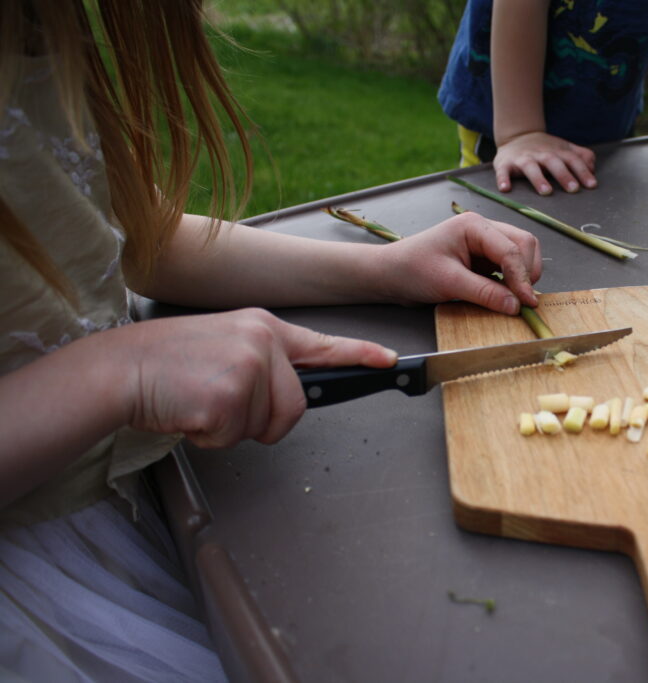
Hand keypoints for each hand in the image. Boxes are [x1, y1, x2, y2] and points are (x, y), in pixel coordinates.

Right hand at [124, 309, 396, 447]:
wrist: (120, 368)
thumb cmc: (168, 362)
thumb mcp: (224, 345)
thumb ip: (263, 362)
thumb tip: (289, 391)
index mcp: (263, 327)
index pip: (321, 344)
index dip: (359, 354)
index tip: (388, 359)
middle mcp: (262, 341)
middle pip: (295, 408)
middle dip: (262, 422)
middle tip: (221, 404)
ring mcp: (248, 366)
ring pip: (267, 426)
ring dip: (232, 428)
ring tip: (200, 401)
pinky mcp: (229, 395)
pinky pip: (236, 437)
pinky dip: (210, 437)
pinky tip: (189, 410)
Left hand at [377, 212, 541, 314]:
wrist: (391, 275)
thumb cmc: (412, 270)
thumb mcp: (448, 282)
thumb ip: (485, 293)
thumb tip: (516, 306)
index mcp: (475, 226)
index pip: (512, 249)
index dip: (522, 277)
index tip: (527, 303)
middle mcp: (484, 230)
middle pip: (524, 245)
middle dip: (527, 272)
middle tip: (522, 301)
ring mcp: (485, 243)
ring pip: (521, 254)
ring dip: (522, 276)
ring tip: (514, 298)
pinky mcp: (483, 259)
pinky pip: (508, 267)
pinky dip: (512, 281)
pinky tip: (504, 296)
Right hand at [493, 131, 596, 194]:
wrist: (517, 136)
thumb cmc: (545, 149)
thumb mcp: (565, 148)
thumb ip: (581, 156)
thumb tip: (593, 168)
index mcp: (557, 151)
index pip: (572, 160)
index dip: (583, 172)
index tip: (591, 185)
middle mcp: (540, 154)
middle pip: (553, 162)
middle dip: (564, 175)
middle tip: (573, 189)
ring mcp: (523, 158)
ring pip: (530, 167)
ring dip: (538, 179)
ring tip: (546, 192)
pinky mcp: (505, 163)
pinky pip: (503, 171)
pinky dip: (503, 179)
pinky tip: (506, 189)